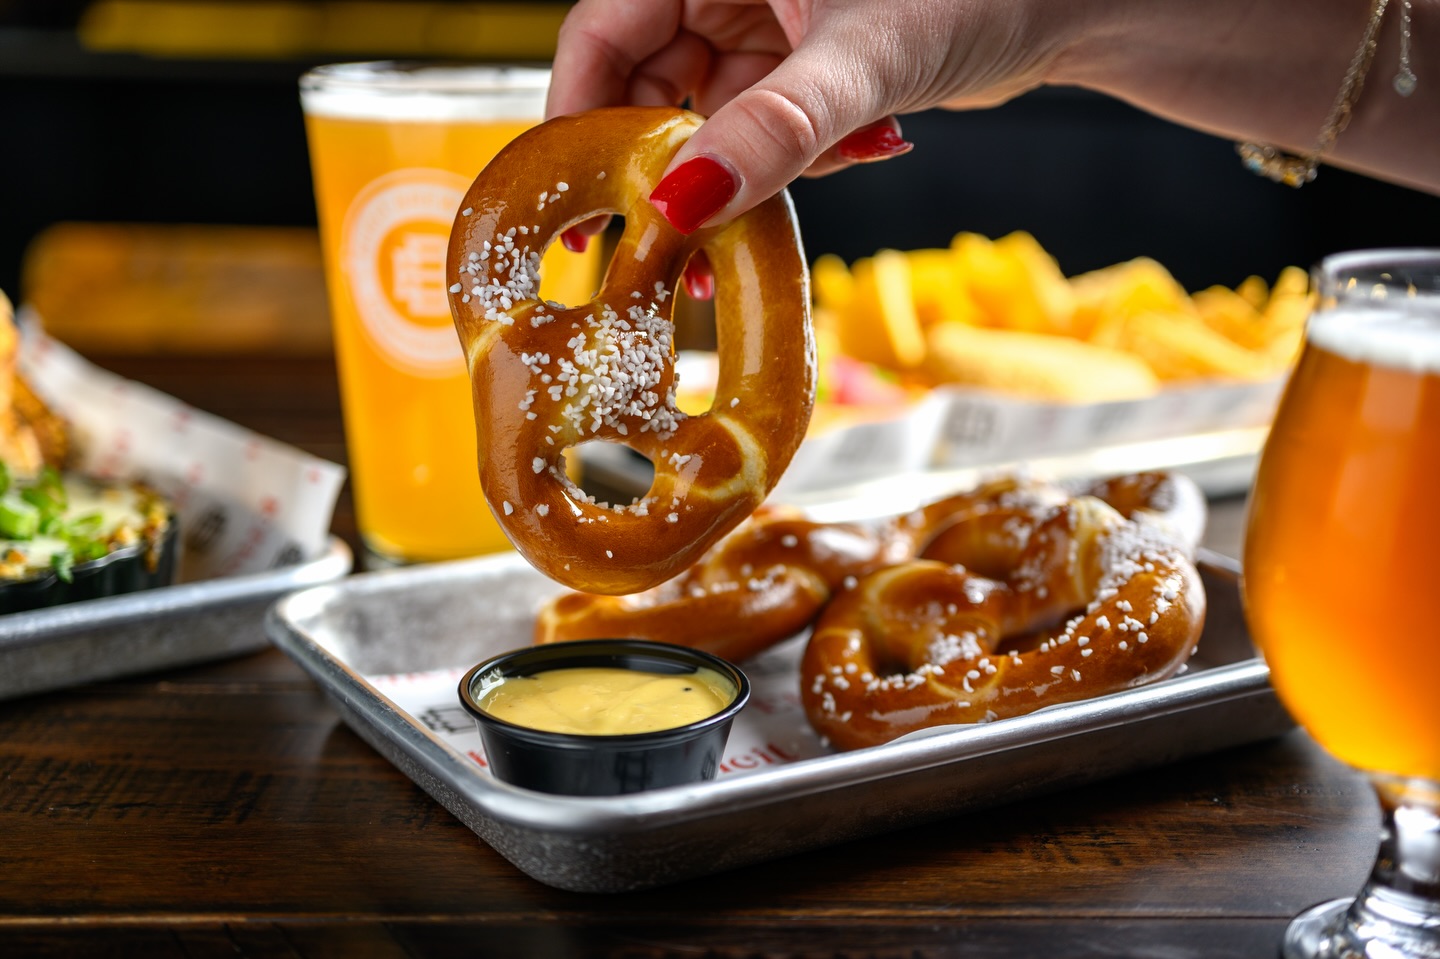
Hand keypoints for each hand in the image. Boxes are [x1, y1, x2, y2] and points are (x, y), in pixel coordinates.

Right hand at [546, 0, 1075, 232]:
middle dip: (667, 168)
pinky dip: (792, 156)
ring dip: (739, 174)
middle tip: (671, 251)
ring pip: (706, 111)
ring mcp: (762, 17)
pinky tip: (859, 150)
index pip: (599, 29)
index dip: (579, 116)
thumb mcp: (861, 60)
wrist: (1068, 1)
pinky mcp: (800, 55)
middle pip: (645, 81)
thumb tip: (684, 203)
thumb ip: (773, 130)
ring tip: (774, 217)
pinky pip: (762, 121)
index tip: (577, 199)